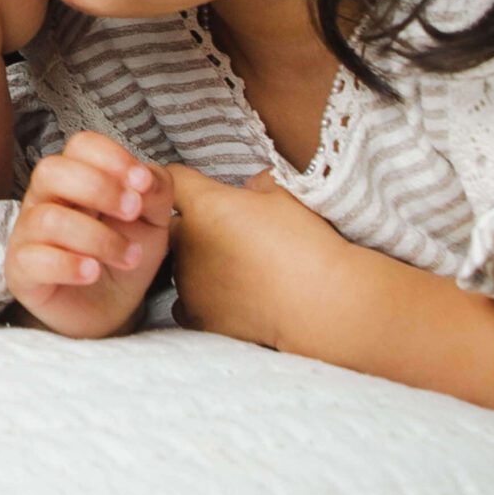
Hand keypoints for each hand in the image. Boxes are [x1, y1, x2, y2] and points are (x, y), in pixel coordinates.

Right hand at [7, 131, 173, 337]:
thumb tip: (145, 179)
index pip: (80, 146)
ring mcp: (28, 235)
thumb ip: (156, 191)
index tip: (142, 183)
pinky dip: (68, 264)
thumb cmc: (123, 255)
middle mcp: (45, 199)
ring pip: (48, 218)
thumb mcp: (153, 221)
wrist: (110, 310)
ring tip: (128, 258)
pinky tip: (93, 273)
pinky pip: (33, 259)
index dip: (111, 158)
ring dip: (98, 237)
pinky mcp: (20, 271)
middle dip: (99, 188)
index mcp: (76, 178)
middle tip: (133, 213)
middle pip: (50, 170)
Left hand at [168, 165, 350, 349]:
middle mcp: (185, 241)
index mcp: (204, 205)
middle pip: (173, 226)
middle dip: (192, 227)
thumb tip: (252, 188)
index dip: (187, 182)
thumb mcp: (286, 198)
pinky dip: (199, 299)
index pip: (174, 179)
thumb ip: (260, 185)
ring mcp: (187, 281)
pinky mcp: (195, 315)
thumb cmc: (305, 244)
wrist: (320, 300)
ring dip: (197, 264)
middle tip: (227, 235)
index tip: (200, 189)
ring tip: (237, 271)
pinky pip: (184, 302)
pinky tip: (226, 298)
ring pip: (179, 264)